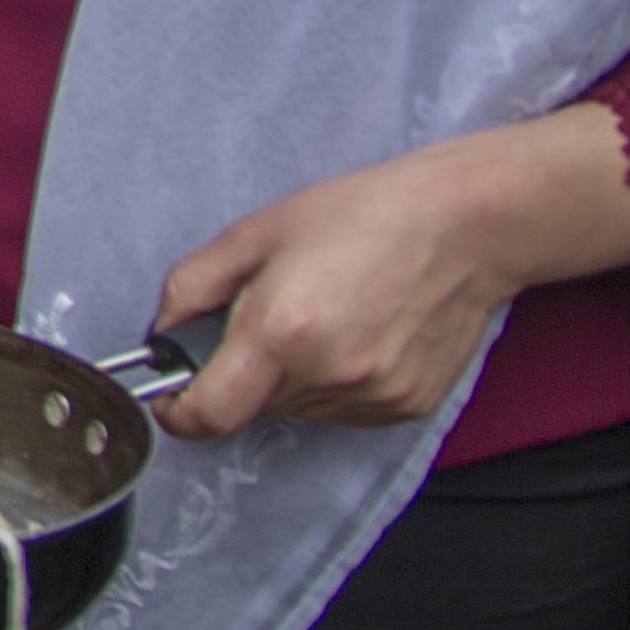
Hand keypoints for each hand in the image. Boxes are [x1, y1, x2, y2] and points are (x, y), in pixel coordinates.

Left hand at [149, 107, 629, 439]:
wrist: (465, 226)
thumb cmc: (363, 215)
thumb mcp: (257, 232)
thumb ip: (194, 285)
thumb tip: (164, 330)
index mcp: (282, 333)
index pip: (211, 414)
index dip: (180, 413)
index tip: (171, 399)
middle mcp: (328, 377)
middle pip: (253, 407)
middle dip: (242, 373)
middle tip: (267, 317)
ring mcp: (372, 398)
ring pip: (298, 411)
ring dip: (290, 379)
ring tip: (323, 316)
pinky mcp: (405, 407)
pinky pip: (343, 411)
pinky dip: (333, 384)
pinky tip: (356, 334)